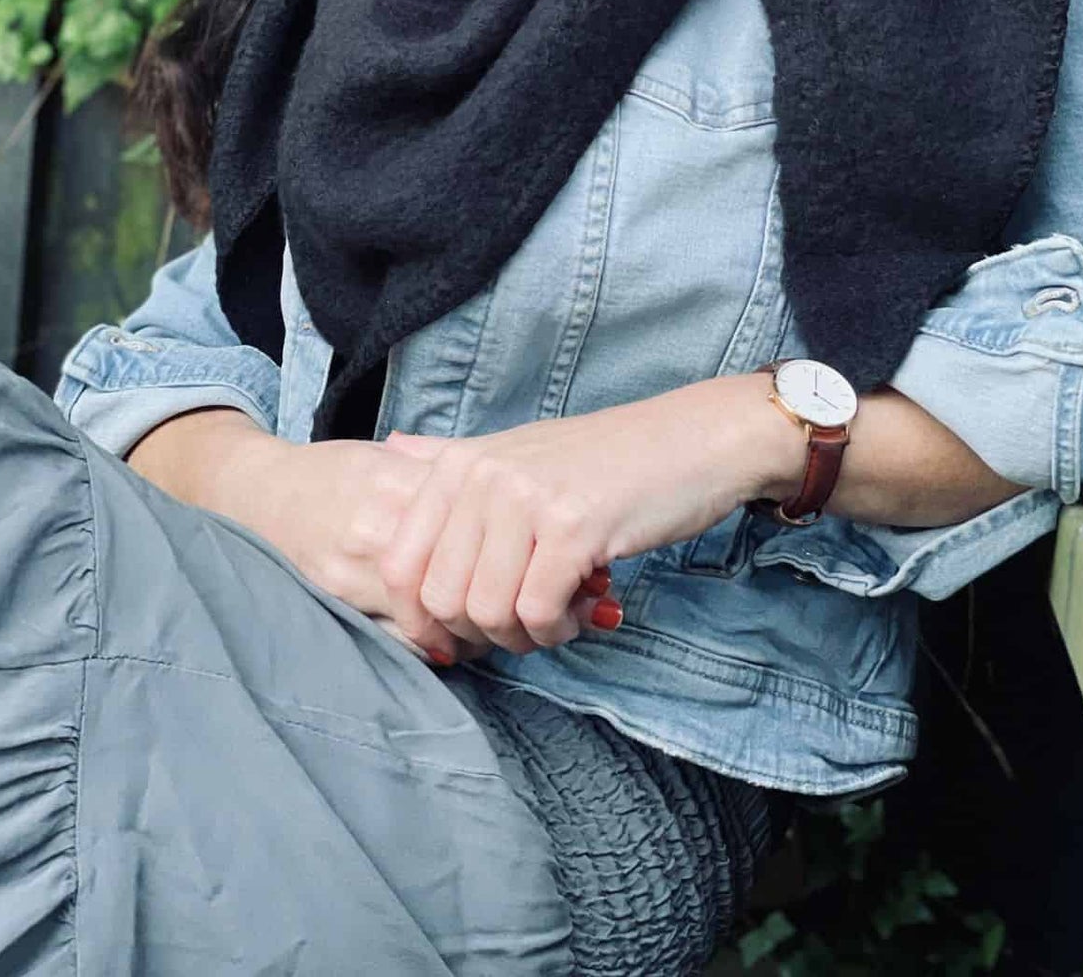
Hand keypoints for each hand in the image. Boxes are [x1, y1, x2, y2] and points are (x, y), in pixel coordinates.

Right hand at [125, 409, 614, 664]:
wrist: (253, 493)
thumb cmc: (333, 475)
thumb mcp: (394, 463)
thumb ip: (450, 477)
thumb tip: (529, 500)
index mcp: (406, 484)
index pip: (492, 525)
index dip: (544, 551)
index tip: (590, 564)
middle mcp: (385, 527)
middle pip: (477, 576)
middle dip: (533, 597)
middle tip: (587, 605)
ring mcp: (359, 570)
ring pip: (447, 617)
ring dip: (499, 630)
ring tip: (546, 632)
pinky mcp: (339, 601)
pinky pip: (403, 638)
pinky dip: (444, 647)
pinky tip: (473, 651)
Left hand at [375, 378, 770, 656]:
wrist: (693, 441)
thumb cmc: (606, 459)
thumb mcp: (519, 449)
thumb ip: (453, 456)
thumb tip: (389, 449)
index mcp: (461, 462)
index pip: (399, 565)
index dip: (421, 619)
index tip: (457, 641)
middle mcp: (484, 475)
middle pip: (441, 599)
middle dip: (481, 634)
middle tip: (524, 624)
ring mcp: (527, 499)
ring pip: (487, 613)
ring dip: (525, 635)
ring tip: (559, 614)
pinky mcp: (574, 527)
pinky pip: (537, 613)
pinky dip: (558, 629)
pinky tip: (585, 608)